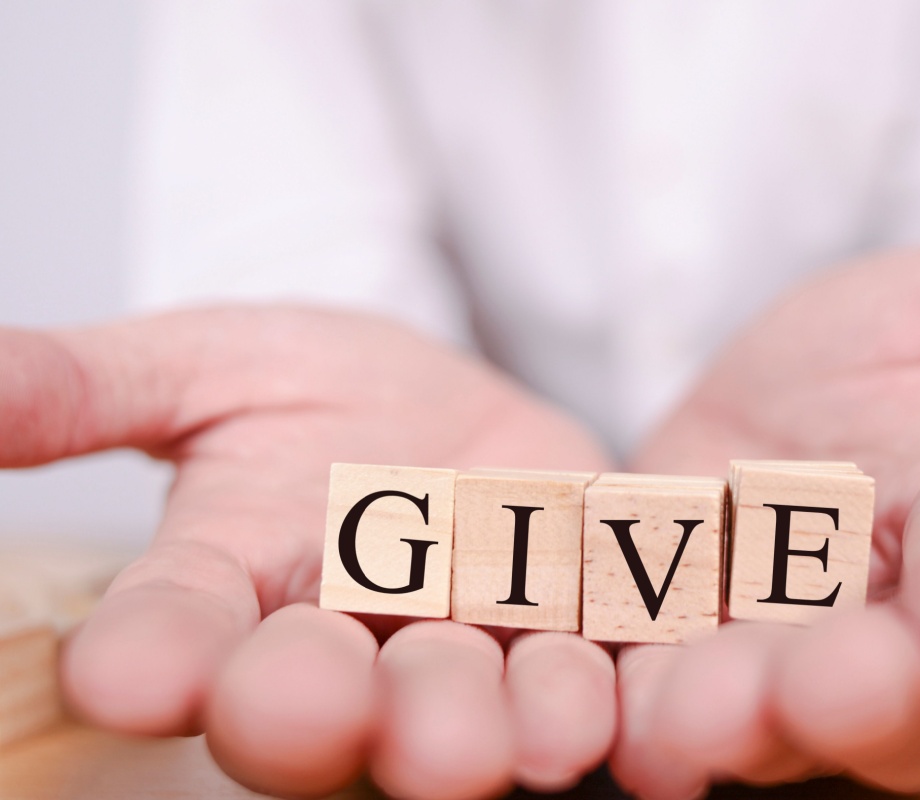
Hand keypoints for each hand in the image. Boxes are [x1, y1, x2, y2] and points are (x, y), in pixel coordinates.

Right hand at [1, 306, 616, 798]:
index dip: (154, 653)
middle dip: (318, 711)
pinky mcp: (574, 626)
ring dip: (479, 723)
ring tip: (501, 738)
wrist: (443, 408)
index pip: (176, 627)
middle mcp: (344, 645)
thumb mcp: (204, 367)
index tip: (130, 671)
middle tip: (311, 710)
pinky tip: (626, 704)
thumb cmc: (312, 394)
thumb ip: (90, 388)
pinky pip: (597, 669)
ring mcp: (467, 645)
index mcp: (236, 585)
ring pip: (466, 704)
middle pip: (323, 698)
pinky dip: (612, 691)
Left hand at [616, 218, 919, 796]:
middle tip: (813, 694)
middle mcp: (895, 612)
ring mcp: (785, 644)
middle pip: (897, 689)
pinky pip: (658, 690)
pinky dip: (629, 705)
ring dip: (727, 726)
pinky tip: (591, 711)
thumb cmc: (897, 348)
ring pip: (771, 715)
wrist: (778, 402)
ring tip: (675, 730)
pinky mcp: (684, 646)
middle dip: (856, 698)